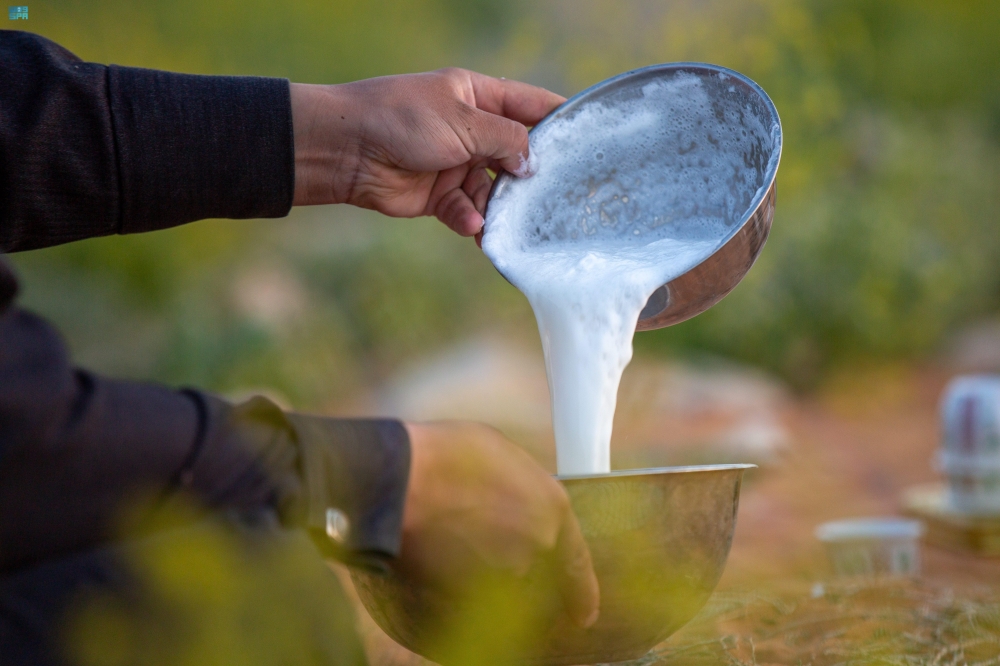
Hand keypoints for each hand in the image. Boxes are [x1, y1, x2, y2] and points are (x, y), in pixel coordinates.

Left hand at [289, 69, 564, 236]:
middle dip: (532, 177)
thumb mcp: (463, 121)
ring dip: (500, 208)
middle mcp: (472, 131)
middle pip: (516, 155)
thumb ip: (505, 141)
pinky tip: (475, 227)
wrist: (347, 150)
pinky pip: (467, 211)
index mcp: (479, 97)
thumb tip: (534, 165)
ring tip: (509, 222)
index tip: (590, 139)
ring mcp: (457, 164)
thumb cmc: (401, 119)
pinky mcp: (440, 196)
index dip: (559, 121)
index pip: (530, 106)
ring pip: (494, 191)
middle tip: (558, 197)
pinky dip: (472, 220)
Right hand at [399, 421, 598, 628]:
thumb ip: (521, 486)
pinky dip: (452, 587)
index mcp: (550, 510)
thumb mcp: (502, 454)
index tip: (584, 614)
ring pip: (496, 588)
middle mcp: (533, 551)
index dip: (582, 591)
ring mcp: (496, 578)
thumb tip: (515, 499)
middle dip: (511, 563)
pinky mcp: (462, 598)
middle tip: (476, 539)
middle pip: (531, 573)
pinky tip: (430, 562)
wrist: (398, 481)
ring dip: (478, 572)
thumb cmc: (447, 455)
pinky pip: (464, 601)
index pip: (576, 562)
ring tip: (446, 540)